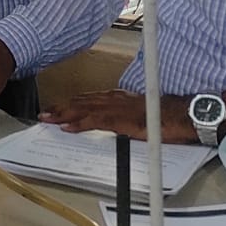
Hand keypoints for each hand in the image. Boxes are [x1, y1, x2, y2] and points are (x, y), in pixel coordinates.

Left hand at [39, 90, 193, 141]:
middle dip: (62, 107)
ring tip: (48, 118)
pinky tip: (67, 127)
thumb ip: (126, 115)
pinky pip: (94, 121)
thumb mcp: (141, 114)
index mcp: (118, 98)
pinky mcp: (120, 119)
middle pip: (82, 102)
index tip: (58, 108)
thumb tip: (117, 123)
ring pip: (83, 109)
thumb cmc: (165, 116)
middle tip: (45, 113)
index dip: (72, 103)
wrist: (180, 115)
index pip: (90, 99)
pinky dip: (78, 124)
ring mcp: (116, 108)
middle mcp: (114, 99)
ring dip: (64, 114)